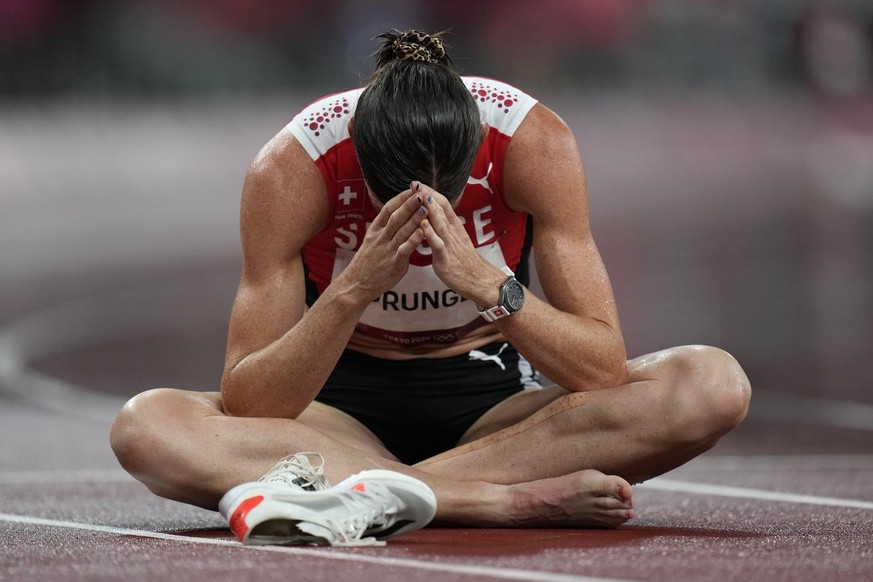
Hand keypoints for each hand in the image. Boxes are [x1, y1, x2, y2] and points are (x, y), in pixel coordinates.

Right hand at [340, 187, 426, 300]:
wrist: (357, 284)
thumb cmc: (368, 262)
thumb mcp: (372, 240)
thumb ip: (385, 228)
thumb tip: (399, 213)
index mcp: (375, 230)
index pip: (388, 209)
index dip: (401, 198)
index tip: (412, 188)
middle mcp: (380, 237)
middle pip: (396, 217)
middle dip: (410, 204)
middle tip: (422, 193)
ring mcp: (386, 250)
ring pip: (402, 231)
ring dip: (415, 219)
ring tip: (426, 208)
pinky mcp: (393, 263)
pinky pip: (405, 249)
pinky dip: (414, 240)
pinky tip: (423, 233)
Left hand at [415, 182, 500, 303]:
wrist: (479, 280)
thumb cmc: (465, 262)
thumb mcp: (456, 240)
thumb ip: (445, 228)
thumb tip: (433, 217)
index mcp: (455, 227)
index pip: (443, 204)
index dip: (430, 192)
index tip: (418, 183)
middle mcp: (453, 232)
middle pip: (441, 209)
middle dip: (427, 195)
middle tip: (415, 183)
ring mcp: (450, 244)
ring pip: (440, 223)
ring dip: (429, 209)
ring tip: (419, 196)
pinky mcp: (446, 258)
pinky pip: (438, 244)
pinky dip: (430, 234)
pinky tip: (422, 225)